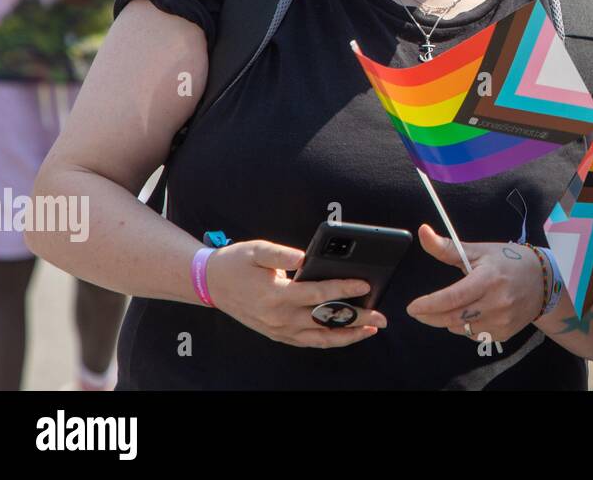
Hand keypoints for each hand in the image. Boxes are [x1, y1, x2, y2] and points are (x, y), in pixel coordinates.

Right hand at [205, 240, 386, 347]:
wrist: (211, 284)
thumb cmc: (237, 263)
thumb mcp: (257, 250)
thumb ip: (281, 254)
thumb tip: (304, 257)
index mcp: (276, 296)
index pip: (318, 294)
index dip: (343, 288)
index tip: (366, 284)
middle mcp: (279, 318)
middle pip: (325, 320)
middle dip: (356, 319)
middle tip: (381, 317)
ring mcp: (278, 330)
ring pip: (320, 338)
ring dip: (348, 336)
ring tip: (371, 329)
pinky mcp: (278, 335)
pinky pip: (309, 342)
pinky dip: (330, 340)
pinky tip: (347, 334)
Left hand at [406, 224, 544, 342]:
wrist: (543, 280)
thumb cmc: (507, 261)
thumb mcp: (478, 250)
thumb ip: (447, 247)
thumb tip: (422, 231)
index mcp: (488, 279)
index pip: (452, 298)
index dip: (429, 305)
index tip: (412, 307)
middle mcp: (497, 302)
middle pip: (453, 318)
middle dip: (430, 316)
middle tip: (418, 312)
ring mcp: (502, 320)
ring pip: (461, 328)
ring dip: (448, 320)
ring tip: (450, 307)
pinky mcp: (505, 333)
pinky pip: (475, 335)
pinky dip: (466, 327)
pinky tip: (471, 313)